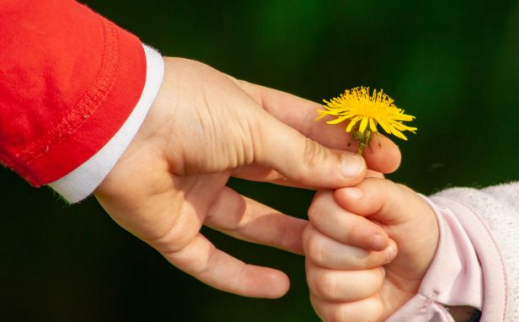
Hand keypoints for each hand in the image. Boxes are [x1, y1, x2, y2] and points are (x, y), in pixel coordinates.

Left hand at [94, 58, 400, 297]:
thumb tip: (355, 171)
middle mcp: (227, 153)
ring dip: (291, 238)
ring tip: (331, 253)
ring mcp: (200, 191)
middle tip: (370, 210)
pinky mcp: (174, 227)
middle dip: (328, 193)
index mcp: (248, 114)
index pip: (311, 132)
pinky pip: (211, 261)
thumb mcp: (259, 127)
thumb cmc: (191, 108)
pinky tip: (280, 287)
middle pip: (288, 178)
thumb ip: (306, 155)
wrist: (115, 126)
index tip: (387, 162)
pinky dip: (242, 277)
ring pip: (254, 222)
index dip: (348, 148)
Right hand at [303, 178, 438, 320]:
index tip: (382, 236)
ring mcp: (318, 272)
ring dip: (369, 281)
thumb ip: (376, 192)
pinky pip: (337, 313)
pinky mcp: (326, 305)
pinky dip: (369, 306)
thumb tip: (343, 194)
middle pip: (317, 250)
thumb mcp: (404, 204)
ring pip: (326, 284)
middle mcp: (317, 238)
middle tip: (388, 251)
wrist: (431, 270)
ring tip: (382, 271)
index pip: (319, 214)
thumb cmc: (414, 230)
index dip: (352, 229)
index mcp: (331, 206)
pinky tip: (377, 294)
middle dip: (364, 256)